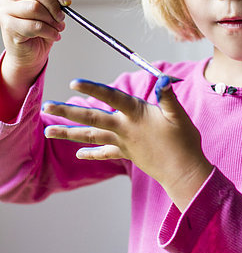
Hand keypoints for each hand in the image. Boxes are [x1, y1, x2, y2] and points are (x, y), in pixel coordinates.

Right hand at [0, 0, 70, 81]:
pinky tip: (54, 36)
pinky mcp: (8, 26)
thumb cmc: (39, 32)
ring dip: (52, 20)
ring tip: (57, 28)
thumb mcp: (52, 11)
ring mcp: (6, 11)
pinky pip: (34, 26)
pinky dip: (49, 32)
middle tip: (62, 17)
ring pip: (34, 8)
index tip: (68, 2)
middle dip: (54, 4)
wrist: (29, 55)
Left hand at [42, 76, 213, 210]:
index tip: (74, 83)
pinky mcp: (127, 154)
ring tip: (48, 131)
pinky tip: (78, 154)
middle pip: (91, 119)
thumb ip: (167, 96)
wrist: (183, 172)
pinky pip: (105, 153)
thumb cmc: (184, 142)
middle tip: (46, 106)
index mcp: (136, 115)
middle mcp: (125, 128)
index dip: (93, 89)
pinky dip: (92, 153)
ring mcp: (123, 143)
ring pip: (91, 136)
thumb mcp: (179, 115)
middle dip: (67, 112)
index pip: (111, 98)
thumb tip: (162, 79)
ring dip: (68, 133)